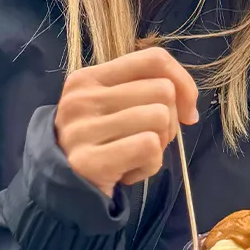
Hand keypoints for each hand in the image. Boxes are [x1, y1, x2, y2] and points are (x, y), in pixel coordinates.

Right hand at [54, 46, 199, 195]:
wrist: (61, 191)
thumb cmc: (99, 144)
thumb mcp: (113, 107)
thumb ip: (146, 92)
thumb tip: (189, 107)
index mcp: (88, 78)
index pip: (153, 59)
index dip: (183, 82)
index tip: (185, 110)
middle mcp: (81, 99)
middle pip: (163, 90)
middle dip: (170, 120)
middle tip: (148, 140)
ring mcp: (82, 130)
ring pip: (160, 117)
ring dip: (160, 144)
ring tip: (135, 155)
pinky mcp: (89, 162)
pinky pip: (150, 147)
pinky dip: (150, 164)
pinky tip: (129, 172)